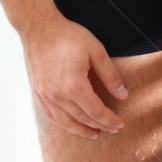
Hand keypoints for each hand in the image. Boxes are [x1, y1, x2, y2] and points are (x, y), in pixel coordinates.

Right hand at [21, 15, 127, 138]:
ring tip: (94, 133)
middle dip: (100, 125)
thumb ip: (110, 75)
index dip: (110, 120)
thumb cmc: (68, 36)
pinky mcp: (39, 93)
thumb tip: (123, 95)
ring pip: (66, 122)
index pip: (96, 111)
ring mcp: (46, 96)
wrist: (39, 28)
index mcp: (74, 86)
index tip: (120, 124)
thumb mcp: (96, 51)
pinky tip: (72, 124)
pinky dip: (64, 124)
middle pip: (82, 118)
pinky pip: (52, 116)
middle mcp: (58, 96)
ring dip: (82, 130)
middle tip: (112, 129)